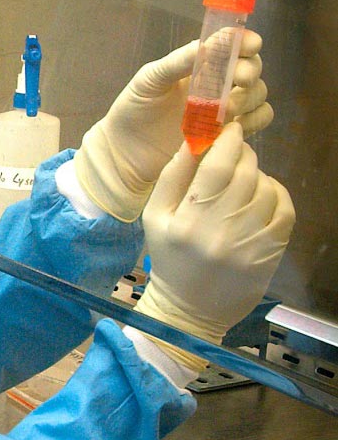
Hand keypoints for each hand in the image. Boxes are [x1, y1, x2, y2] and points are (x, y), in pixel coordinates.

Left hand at [74, 31, 271, 220]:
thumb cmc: (133, 109)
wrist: (123, 151)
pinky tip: (234, 124)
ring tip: (225, 109)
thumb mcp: (150, 80)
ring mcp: (224, 109)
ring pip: (258, 94)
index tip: (250, 44)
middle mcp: (216, 83)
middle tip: (239, 79)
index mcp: (198, 64)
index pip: (232, 45)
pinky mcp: (227, 134)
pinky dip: (255, 120)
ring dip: (250, 97)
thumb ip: (178, 62)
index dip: (245, 41)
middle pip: (251, 68)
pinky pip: (257, 121)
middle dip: (249, 70)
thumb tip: (207, 43)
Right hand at [136, 122, 293, 367]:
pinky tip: (264, 196)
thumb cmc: (169, 258)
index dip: (227, 142)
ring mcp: (248, 245)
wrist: (189, 310)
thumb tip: (193, 140)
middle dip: (244, 155)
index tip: (230, 130)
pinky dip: (278, 195)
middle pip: (245, 174)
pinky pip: (285, 211)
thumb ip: (172, 177)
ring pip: (267, 189)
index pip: (215, 168)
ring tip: (247, 179)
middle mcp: (218, 232)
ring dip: (260, 175)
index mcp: (185, 220)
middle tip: (237, 152)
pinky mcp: (269, 255)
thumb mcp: (155, 218)